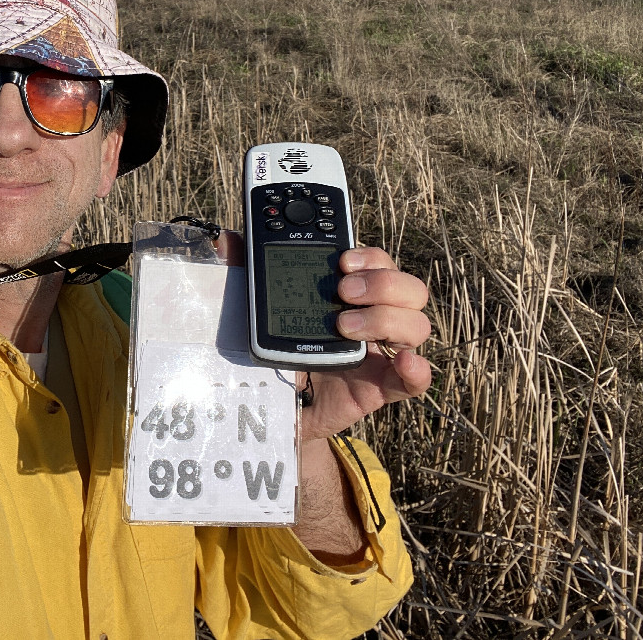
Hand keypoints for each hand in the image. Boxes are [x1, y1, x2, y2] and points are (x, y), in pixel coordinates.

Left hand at [213, 233, 431, 439]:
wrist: (274, 403)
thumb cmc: (275, 345)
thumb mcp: (258, 306)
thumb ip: (245, 270)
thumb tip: (225, 239)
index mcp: (353, 292)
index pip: (379, 262)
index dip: (369, 256)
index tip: (342, 260)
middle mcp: (375, 316)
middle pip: (409, 288)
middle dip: (382, 282)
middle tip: (342, 292)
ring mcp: (383, 352)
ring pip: (416, 325)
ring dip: (387, 318)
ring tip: (345, 327)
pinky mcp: (382, 387)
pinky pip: (416, 380)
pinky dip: (417, 369)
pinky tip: (404, 362)